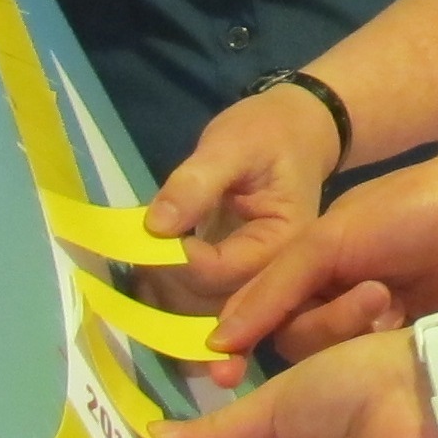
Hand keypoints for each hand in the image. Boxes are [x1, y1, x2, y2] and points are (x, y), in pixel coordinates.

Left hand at [147, 83, 345, 310]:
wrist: (299, 128)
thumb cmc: (271, 132)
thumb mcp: (234, 145)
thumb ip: (198, 183)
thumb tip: (156, 226)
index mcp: (285, 242)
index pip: (222, 272)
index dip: (177, 259)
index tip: (149, 231)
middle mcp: (276, 272)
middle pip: (211, 302)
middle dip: (166, 278)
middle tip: (138, 243)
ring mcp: (256, 278)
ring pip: (201, 309)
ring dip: (162, 291)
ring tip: (141, 254)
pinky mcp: (237, 275)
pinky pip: (201, 298)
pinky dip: (170, 291)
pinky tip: (150, 266)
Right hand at [212, 150, 437, 363]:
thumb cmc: (408, 209)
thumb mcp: (332, 237)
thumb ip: (277, 285)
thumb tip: (219, 339)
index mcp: (310, 267)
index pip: (260, 315)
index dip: (241, 342)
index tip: (225, 374)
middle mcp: (336, 298)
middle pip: (298, 342)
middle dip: (328, 324)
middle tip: (374, 294)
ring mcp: (375, 325)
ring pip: (335, 359)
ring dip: (356, 333)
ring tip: (393, 299)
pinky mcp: (410, 344)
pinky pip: (376, 368)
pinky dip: (385, 351)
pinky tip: (411, 323)